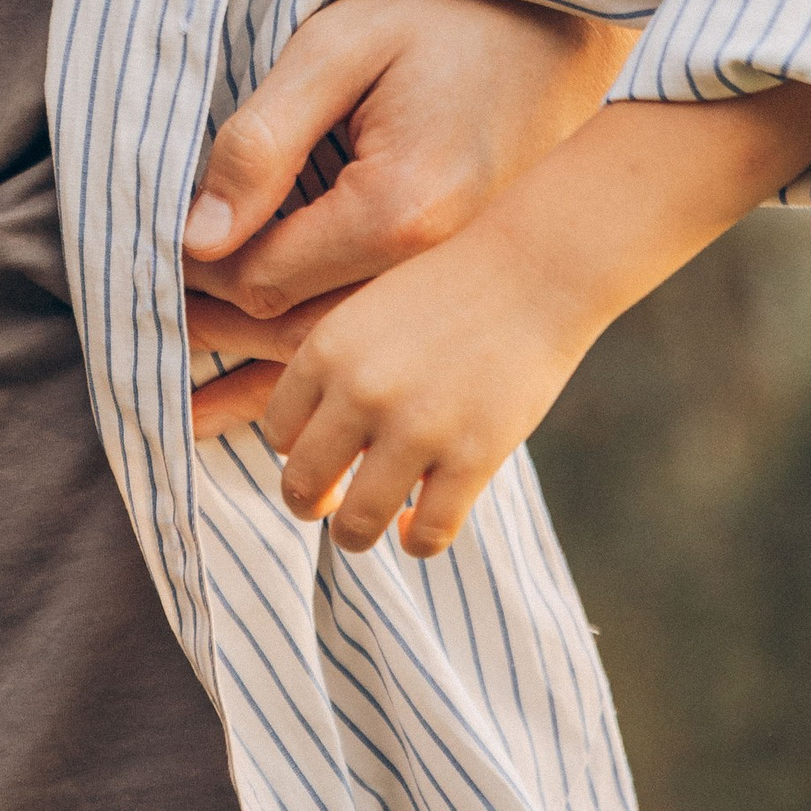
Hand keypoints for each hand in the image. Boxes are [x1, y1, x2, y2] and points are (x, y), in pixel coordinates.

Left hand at [180, 0, 630, 434]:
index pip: (260, 277)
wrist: (560, 24)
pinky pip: (372, 337)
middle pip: (292, 330)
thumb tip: (198, 237)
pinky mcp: (454, 275)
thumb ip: (264, 140)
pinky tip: (270, 398)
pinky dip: (313, 361)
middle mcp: (426, 267)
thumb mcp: (340, 49)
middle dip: (213, 330)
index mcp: (397, 210)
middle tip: (140, 333)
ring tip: (189, 391)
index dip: (193, 273)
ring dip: (256, 365)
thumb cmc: (445, 17)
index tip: (141, 260)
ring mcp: (448, 281)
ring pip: (332, 350)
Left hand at [261, 204, 588, 559]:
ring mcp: (416, 429)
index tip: (321, 451)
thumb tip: (312, 444)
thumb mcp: (370, 310)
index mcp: (327, 348)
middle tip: (332, 501)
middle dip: (312, 504)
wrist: (533, 270)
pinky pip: (425, 535)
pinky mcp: (471, 459)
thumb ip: (335, 370)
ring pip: (355, 526)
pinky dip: (416, 540)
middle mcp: (360, 392)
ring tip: (373, 520)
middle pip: (301, 486)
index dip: (296, 451)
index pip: (278, 432)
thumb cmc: (451, 288)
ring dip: (357, 533)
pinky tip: (419, 522)